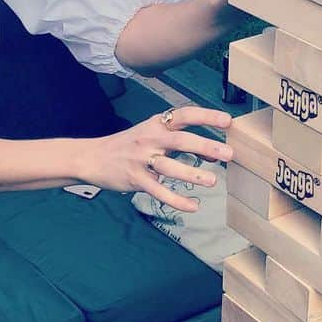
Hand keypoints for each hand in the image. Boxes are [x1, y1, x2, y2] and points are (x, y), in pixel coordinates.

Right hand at [78, 104, 233, 212]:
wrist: (92, 157)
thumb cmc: (129, 146)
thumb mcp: (153, 136)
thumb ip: (181, 142)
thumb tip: (213, 152)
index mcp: (156, 124)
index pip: (184, 115)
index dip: (206, 116)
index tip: (227, 121)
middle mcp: (150, 139)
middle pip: (181, 140)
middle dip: (206, 146)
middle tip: (228, 153)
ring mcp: (141, 159)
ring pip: (169, 166)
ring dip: (192, 174)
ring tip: (212, 181)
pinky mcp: (135, 179)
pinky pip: (158, 190)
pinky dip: (176, 200)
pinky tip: (192, 206)